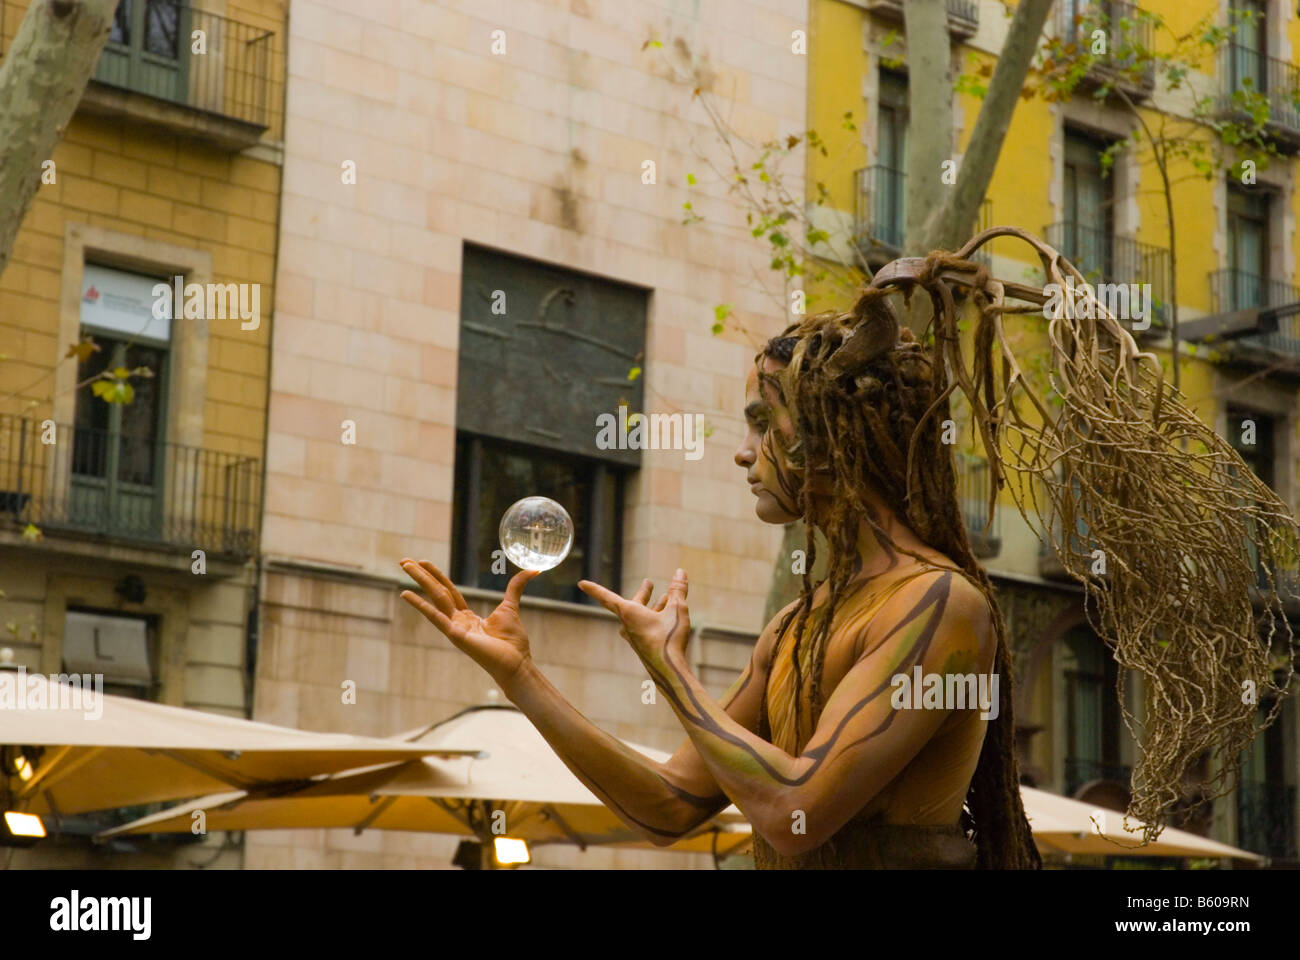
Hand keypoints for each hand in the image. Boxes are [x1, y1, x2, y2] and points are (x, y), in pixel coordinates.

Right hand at [399, 558, 538, 688]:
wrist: (516, 662)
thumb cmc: (512, 641)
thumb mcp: (511, 606)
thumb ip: (516, 587)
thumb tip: (533, 570)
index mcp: (466, 616)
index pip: (447, 591)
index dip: (436, 575)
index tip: (423, 562)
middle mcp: (456, 621)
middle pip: (436, 591)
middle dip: (421, 575)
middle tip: (404, 561)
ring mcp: (453, 628)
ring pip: (434, 598)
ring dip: (419, 581)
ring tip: (404, 566)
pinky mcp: (455, 635)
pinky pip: (436, 617)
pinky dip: (420, 606)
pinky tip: (406, 595)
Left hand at [578, 569, 692, 670]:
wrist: (669, 670)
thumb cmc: (669, 639)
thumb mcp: (677, 609)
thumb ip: (678, 590)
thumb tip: (680, 571)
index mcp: (629, 613)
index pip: (607, 597)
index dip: (594, 589)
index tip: (581, 584)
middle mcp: (627, 624)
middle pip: (632, 604)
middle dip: (643, 594)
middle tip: (649, 583)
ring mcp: (634, 637)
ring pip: (641, 616)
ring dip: (653, 606)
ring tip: (665, 598)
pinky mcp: (641, 646)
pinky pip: (645, 627)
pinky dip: (655, 618)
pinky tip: (666, 618)